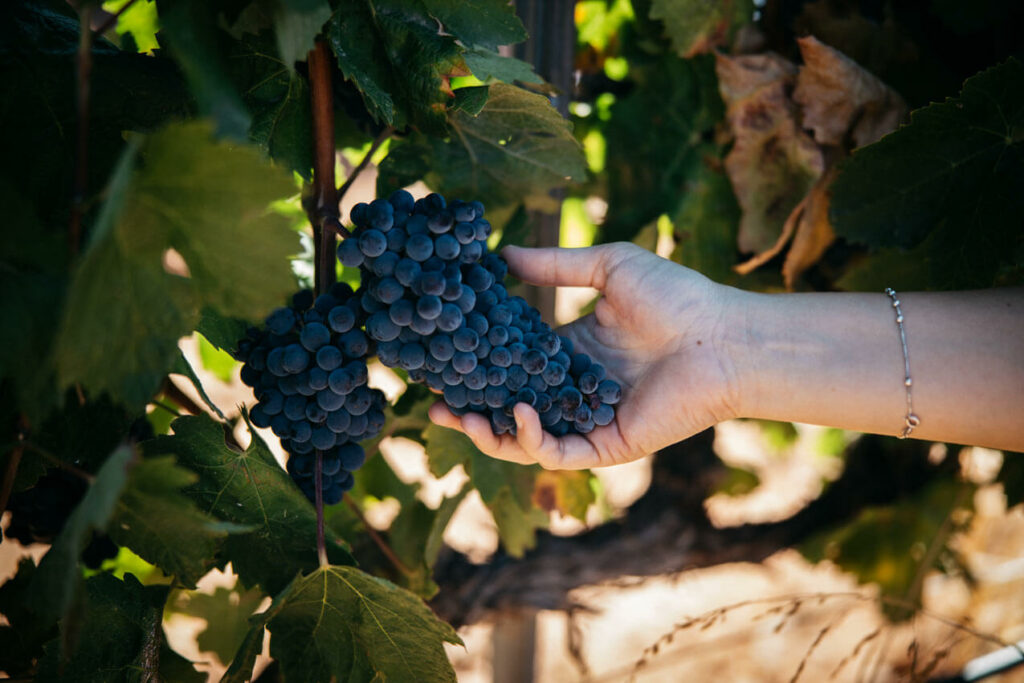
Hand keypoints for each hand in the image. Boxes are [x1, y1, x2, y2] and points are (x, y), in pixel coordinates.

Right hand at [428, 242, 743, 468]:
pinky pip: (559, 452)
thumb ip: (555, 265)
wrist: (724, 336)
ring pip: (526, 440)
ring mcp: (589, 421)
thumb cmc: (676, 296)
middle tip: (434, 402)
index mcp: (571, 352)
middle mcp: (574, 390)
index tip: (442, 356)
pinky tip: (514, 413)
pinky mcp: (608, 445)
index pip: (512, 366)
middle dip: (469, 411)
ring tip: (455, 417)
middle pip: (509, 409)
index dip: (477, 365)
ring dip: (488, 434)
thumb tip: (502, 253)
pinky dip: (531, 440)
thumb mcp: (607, 267)